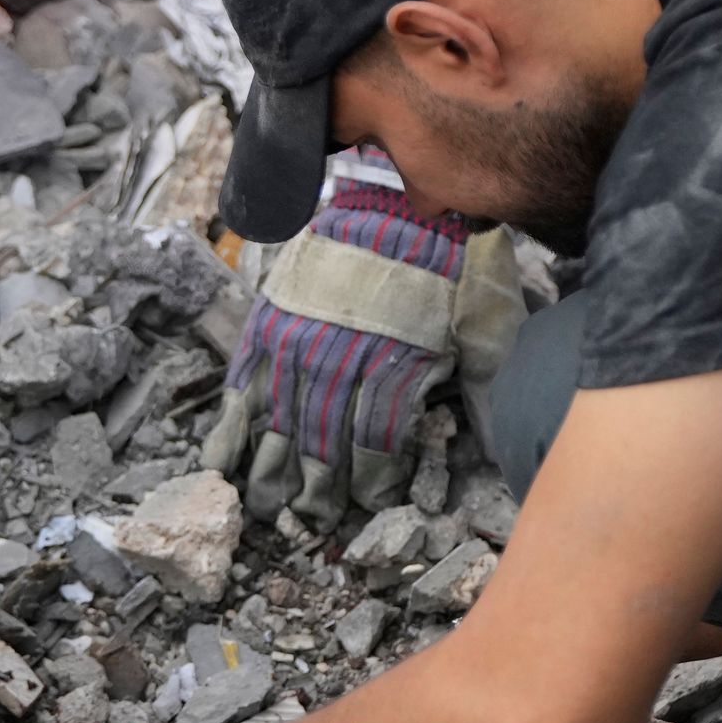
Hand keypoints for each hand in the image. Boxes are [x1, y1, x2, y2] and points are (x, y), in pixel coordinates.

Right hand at [205, 172, 523, 526]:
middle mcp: (338, 359)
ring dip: (269, 466)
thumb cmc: (442, 270)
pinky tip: (221, 458)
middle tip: (307, 519)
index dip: (369, 480)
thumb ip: (481, 389)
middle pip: (319, 440)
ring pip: (277, 419)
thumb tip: (499, 448)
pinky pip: (243, 381)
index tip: (366, 504)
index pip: (374, 441)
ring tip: (262, 504)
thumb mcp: (478, 329)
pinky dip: (230, 421)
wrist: (395, 202)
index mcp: (391, 364)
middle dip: (313, 487)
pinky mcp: (270, 323)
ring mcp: (297, 341)